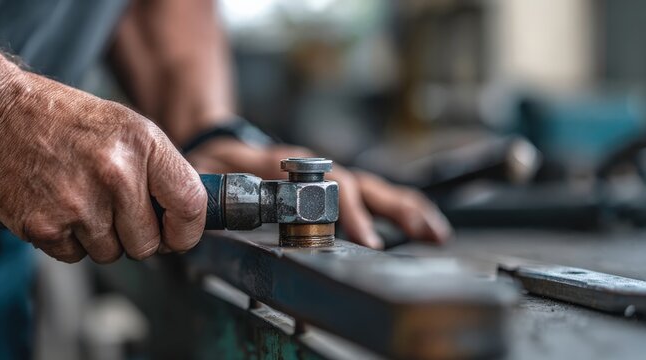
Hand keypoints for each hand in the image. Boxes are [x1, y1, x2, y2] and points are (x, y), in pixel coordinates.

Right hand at [0, 73, 206, 262]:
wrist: (1, 114)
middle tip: (111, 207)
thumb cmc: (69, 123)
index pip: (190, 206)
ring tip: (79, 197)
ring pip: (110, 254)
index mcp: (144, 146)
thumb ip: (163, 172)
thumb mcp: (129, 129)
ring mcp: (78, 203)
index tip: (176, 234)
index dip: (186, 231)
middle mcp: (115, 175)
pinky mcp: (45, 225)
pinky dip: (67, 240)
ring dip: (97, 237)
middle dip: (133, 235)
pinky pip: (74, 256)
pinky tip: (56, 205)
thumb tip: (191, 218)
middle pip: (147, 245)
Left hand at [186, 138, 451, 248]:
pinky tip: (424, 227)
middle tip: (416, 234)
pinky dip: (402, 209)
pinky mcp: (334, 189)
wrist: (217, 147)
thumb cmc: (215, 160)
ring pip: (374, 190)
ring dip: (406, 210)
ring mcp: (327, 178)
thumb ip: (233, 181)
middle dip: (391, 210)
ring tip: (435, 232)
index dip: (347, 209)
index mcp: (291, 162)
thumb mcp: (217, 165)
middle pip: (361, 185)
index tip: (363, 237)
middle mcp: (316, 169)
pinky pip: (373, 197)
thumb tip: (252, 202)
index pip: (327, 182)